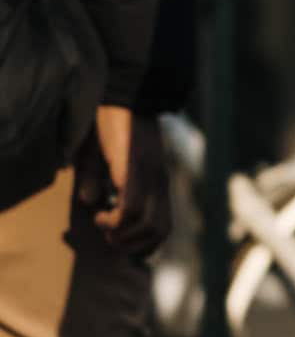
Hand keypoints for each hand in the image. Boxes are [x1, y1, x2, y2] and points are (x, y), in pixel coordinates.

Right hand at [76, 107, 171, 256]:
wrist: (121, 91)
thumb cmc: (108, 122)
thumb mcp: (99, 156)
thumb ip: (95, 179)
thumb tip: (90, 202)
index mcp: (155, 181)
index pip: (163, 226)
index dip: (144, 243)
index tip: (118, 239)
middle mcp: (158, 182)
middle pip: (160, 231)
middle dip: (133, 246)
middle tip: (109, 237)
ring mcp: (148, 175)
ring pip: (149, 224)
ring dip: (123, 236)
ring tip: (104, 226)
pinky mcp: (133, 167)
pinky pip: (132, 206)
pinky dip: (116, 219)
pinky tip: (100, 213)